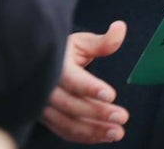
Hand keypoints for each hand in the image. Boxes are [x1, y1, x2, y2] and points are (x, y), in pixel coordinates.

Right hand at [40, 23, 128, 142]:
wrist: (41, 65)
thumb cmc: (65, 52)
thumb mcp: (82, 43)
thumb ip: (103, 41)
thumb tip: (121, 28)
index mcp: (56, 67)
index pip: (72, 80)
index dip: (90, 88)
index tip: (111, 95)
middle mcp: (46, 89)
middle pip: (71, 105)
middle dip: (98, 113)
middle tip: (122, 117)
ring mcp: (44, 107)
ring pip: (68, 123)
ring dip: (93, 131)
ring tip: (117, 132)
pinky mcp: (47, 119)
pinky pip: (65, 131)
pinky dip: (85, 137)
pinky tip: (105, 136)